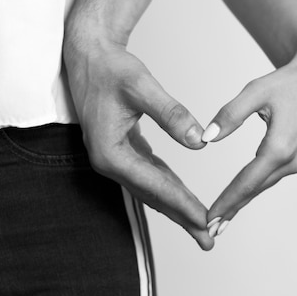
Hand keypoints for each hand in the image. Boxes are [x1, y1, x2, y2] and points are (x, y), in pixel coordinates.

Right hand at [63, 34, 213, 250]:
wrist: (88, 55)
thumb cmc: (110, 68)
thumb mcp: (141, 86)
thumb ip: (171, 114)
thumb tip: (199, 142)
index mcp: (110, 152)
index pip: (154, 185)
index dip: (182, 204)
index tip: (205, 220)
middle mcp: (109, 162)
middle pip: (152, 196)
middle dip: (181, 218)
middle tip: (208, 240)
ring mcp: (114, 158)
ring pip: (151, 189)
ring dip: (176, 207)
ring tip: (200, 226)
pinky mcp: (122, 150)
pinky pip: (149, 175)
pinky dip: (167, 187)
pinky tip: (181, 195)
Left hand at [204, 49, 296, 237]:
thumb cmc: (288, 82)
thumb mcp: (256, 91)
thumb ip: (230, 115)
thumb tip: (207, 139)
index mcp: (280, 146)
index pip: (247, 181)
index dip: (226, 201)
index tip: (209, 218)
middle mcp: (291, 160)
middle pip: (254, 190)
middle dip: (231, 210)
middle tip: (209, 231)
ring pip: (262, 187)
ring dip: (241, 203)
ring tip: (219, 222)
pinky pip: (270, 179)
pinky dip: (252, 191)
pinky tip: (239, 200)